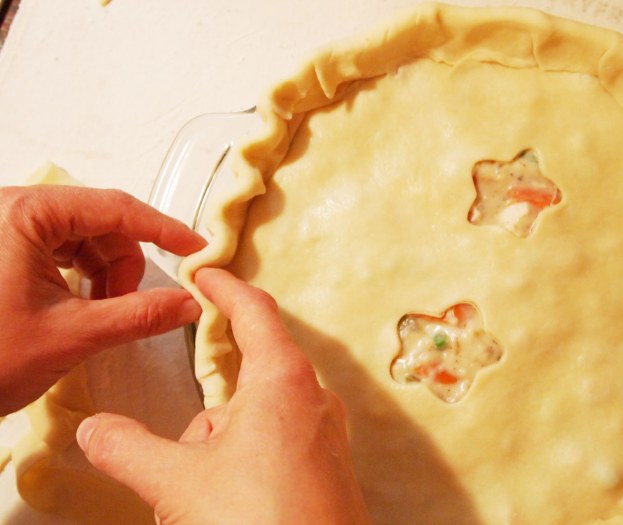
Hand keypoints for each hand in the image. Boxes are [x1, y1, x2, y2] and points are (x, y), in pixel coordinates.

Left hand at [0, 185, 205, 414]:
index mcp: (25, 214)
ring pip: (83, 239)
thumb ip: (138, 316)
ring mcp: (5, 229)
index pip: (115, 209)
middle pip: (100, 224)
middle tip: (127, 306)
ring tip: (98, 314)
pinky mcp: (2, 250)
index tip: (196, 248)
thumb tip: (189, 304)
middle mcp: (12, 210)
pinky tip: (79, 307)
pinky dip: (81, 278)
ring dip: (103, 275)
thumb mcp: (70, 335)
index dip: (163, 230)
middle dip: (122, 265)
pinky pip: (60, 251)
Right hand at [76, 268, 371, 524]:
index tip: (207, 274)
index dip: (226, 289)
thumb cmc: (261, 521)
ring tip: (200, 497)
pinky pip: (279, 449)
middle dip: (211, 411)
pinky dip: (248, 466)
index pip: (254, 312)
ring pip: (260, 421)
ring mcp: (326, 436)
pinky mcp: (328, 470)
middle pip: (251, 377)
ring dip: (224, 449)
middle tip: (185, 451)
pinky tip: (230, 505)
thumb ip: (131, 449)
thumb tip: (96, 431)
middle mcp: (314, 400)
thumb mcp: (178, 482)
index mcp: (284, 381)